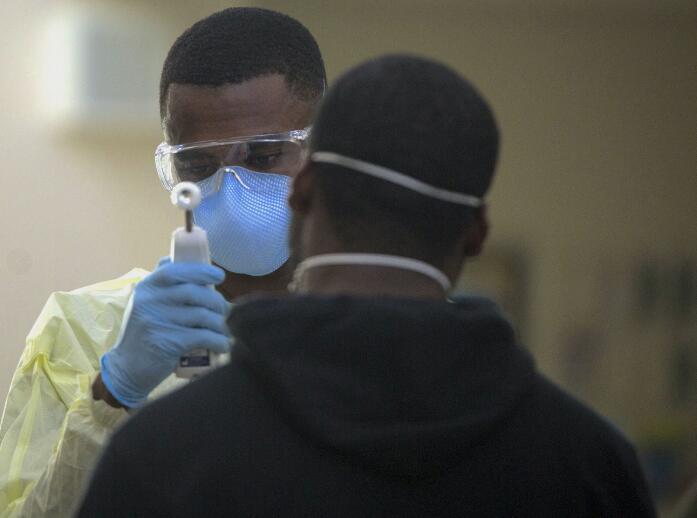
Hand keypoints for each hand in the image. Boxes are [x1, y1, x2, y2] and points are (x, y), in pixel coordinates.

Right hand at [100, 258, 230, 407]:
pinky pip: (203, 336)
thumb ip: (161, 284)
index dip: (200, 271)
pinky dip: (218, 340)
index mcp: (146, 288)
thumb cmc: (145, 333)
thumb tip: (179, 259)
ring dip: (220, 323)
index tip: (218, 276)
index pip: (175, 271)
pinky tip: (223, 345)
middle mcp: (149, 301)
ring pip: (202, 315)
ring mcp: (158, 322)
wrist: (127, 369)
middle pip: (194, 293)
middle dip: (216, 301)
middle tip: (225, 309)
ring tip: (226, 329)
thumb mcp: (145, 304)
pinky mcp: (168, 343)